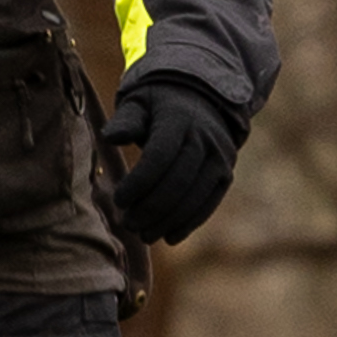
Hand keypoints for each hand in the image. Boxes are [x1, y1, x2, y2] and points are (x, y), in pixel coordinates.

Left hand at [100, 80, 237, 245]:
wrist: (202, 100)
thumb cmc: (159, 105)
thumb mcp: (139, 102)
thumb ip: (125, 121)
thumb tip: (111, 138)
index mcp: (179, 119)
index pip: (159, 157)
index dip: (138, 183)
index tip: (119, 200)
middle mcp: (204, 139)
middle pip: (177, 182)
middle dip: (150, 208)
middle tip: (128, 224)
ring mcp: (219, 159)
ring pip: (193, 198)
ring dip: (167, 221)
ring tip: (143, 234)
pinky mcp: (225, 175)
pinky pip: (208, 204)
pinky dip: (189, 224)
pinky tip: (168, 237)